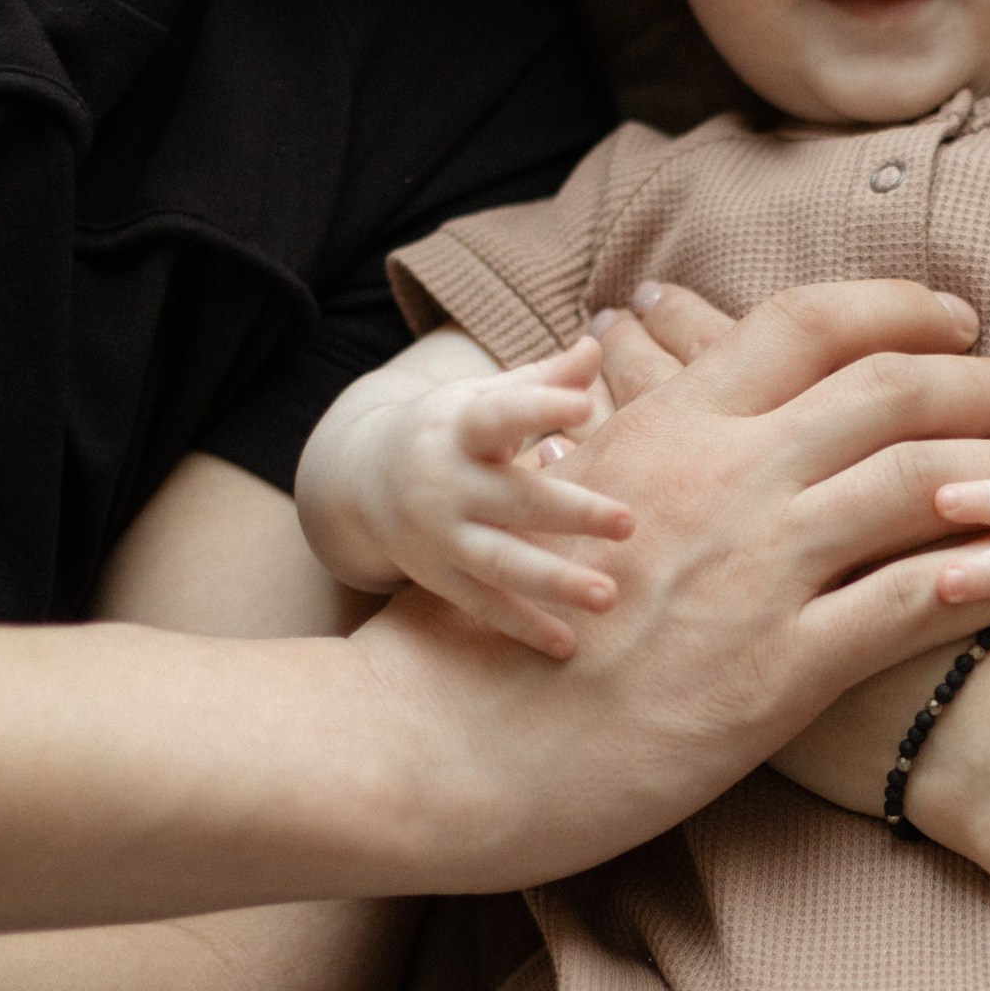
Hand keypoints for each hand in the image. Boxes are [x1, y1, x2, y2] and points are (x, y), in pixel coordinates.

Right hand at [333, 343, 630, 656]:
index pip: (500, 413)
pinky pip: (482, 606)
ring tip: (608, 597)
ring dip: (554, 582)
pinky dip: (523, 626)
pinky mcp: (437, 576)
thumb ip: (542, 380)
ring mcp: (439, 534)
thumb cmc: (450, 430)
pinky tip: (568, 645)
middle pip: (513, 497)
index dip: (539, 406)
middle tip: (630, 522)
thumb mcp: (482, 399)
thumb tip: (597, 345)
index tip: (583, 404)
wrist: (360, 478)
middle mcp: (446, 481)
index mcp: (460, 426)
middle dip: (571, 510)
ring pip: (499, 561)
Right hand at [353, 280, 989, 879]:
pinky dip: (989, 583)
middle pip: (895, 387)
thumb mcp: (547, 498)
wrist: (439, 748)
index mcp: (670, 425)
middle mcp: (722, 478)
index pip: (808, 321)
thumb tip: (625, 367)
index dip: (902, 308)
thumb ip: (614, 429)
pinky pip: (915, 607)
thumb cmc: (478, 634)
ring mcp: (755, 573)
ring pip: (926, 484)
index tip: (959, 322)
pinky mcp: (775, 674)